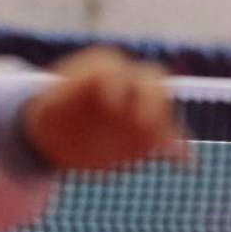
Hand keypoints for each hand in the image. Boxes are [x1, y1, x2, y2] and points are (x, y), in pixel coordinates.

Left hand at [22, 47, 186, 170]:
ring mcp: (143, 105)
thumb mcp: (44, 112)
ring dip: (166, 124)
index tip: (111, 103)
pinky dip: (180, 146)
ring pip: (163, 108)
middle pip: (150, 79)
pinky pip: (171, 134)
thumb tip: (49, 106)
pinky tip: (186, 162)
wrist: (61, 138)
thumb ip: (54, 106)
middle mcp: (129, 82)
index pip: (116, 70)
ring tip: (166, 148)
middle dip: (151, 98)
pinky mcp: (151, 130)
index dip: (116, 83)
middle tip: (146, 122)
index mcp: (103, 69)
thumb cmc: (49, 119)